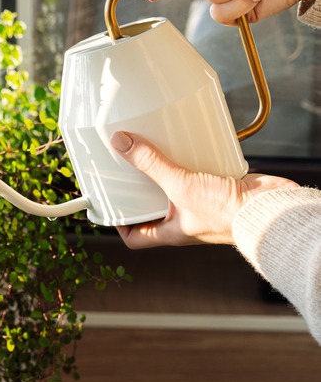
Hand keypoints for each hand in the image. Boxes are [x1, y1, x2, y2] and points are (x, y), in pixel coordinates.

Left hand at [109, 131, 298, 248]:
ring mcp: (203, 205)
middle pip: (153, 209)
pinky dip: (192, 160)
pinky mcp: (220, 188)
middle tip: (126, 169)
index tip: (109, 206)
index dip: (120, 224)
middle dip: (140, 190)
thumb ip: (151, 164)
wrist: (272, 209)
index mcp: (171, 232)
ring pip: (176, 189)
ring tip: (151, 151)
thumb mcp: (180, 186)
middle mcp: (185, 221)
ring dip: (165, 171)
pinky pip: (199, 175)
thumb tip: (121, 144)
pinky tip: (185, 144)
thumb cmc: (229, 214)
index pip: (135, 237)